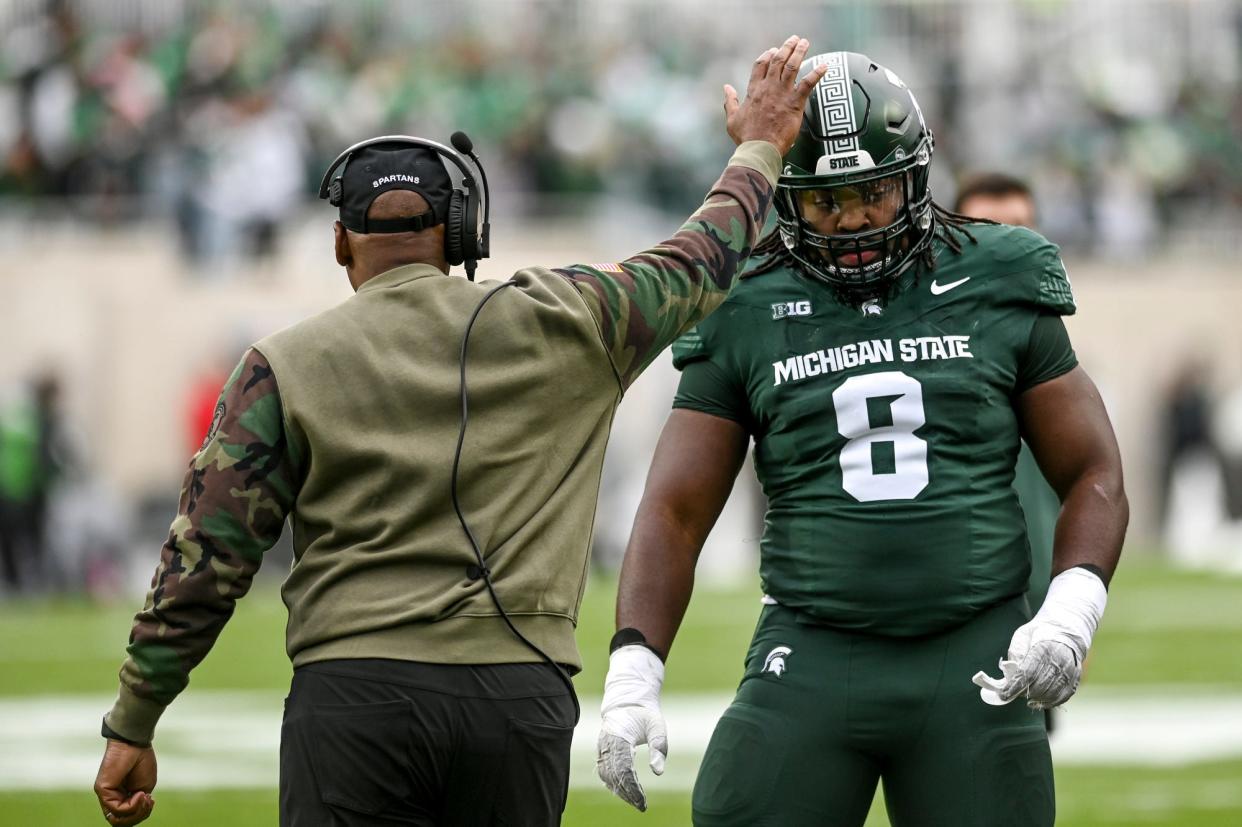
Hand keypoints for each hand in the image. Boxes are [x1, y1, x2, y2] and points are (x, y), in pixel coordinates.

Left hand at [94, 740, 156, 824]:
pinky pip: (116, 808)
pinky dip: (132, 805)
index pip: (127, 817)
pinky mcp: (102, 790)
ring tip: (145, 798)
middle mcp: (110, 798)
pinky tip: (140, 793)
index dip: (141, 813)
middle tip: (149, 801)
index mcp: (121, 797)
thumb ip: (138, 803)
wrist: (135, 743)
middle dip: (139, 815)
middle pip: (121, 821)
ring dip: (136, 813)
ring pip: (117, 819)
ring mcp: (105, 795)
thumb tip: (132, 813)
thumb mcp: (145, 787)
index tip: (152, 799)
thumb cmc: (141, 761)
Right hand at [596, 645, 666, 811]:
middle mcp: (607, 744)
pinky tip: (624, 792)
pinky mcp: (601, 750)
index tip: (643, 801)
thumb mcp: (657, 726)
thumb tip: (658, 772)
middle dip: (627, 793)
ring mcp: (602, 747)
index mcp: (619, 737)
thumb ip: (659, 747)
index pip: (624, 770)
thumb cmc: (645, 714)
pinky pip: (603, 771)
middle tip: (641, 806)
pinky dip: (612, 783)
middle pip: (614, 776)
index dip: (633, 788)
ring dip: (619, 790)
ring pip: (606, 776)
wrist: (627, 701)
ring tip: (635, 801)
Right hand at [724, 35, 830, 153]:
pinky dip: (817, 73)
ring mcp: (782, 94)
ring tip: (805, 42)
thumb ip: (729, 101)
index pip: (760, 65)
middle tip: (794, 39)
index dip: (767, 55)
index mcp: (754, 91)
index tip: (773, 50)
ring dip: (799, 52)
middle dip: (786, 47)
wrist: (759, 149)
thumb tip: (726, 88)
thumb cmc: (746, 137)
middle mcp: (768, 87)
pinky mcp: (795, 103)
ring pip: (792, 66)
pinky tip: (825, 66)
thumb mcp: (732, 119)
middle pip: (777, 60)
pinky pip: (808, 83)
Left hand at [973, 620, 1082, 708]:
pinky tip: (1038, 702)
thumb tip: (1010, 673)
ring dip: (1035, 698)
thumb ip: (1017, 652)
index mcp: (1044, 648)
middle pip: (1039, 685)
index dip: (1015, 686)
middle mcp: (1059, 661)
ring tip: (1025, 696)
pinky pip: (1062, 697)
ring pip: (1051, 694)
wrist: (1065, 631)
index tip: (1003, 694)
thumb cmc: (1039, 634)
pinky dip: (1049, 703)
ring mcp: (1069, 671)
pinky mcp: (1075, 679)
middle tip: (1013, 693)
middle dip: (1024, 692)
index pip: (1027, 673)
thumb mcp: (1023, 635)